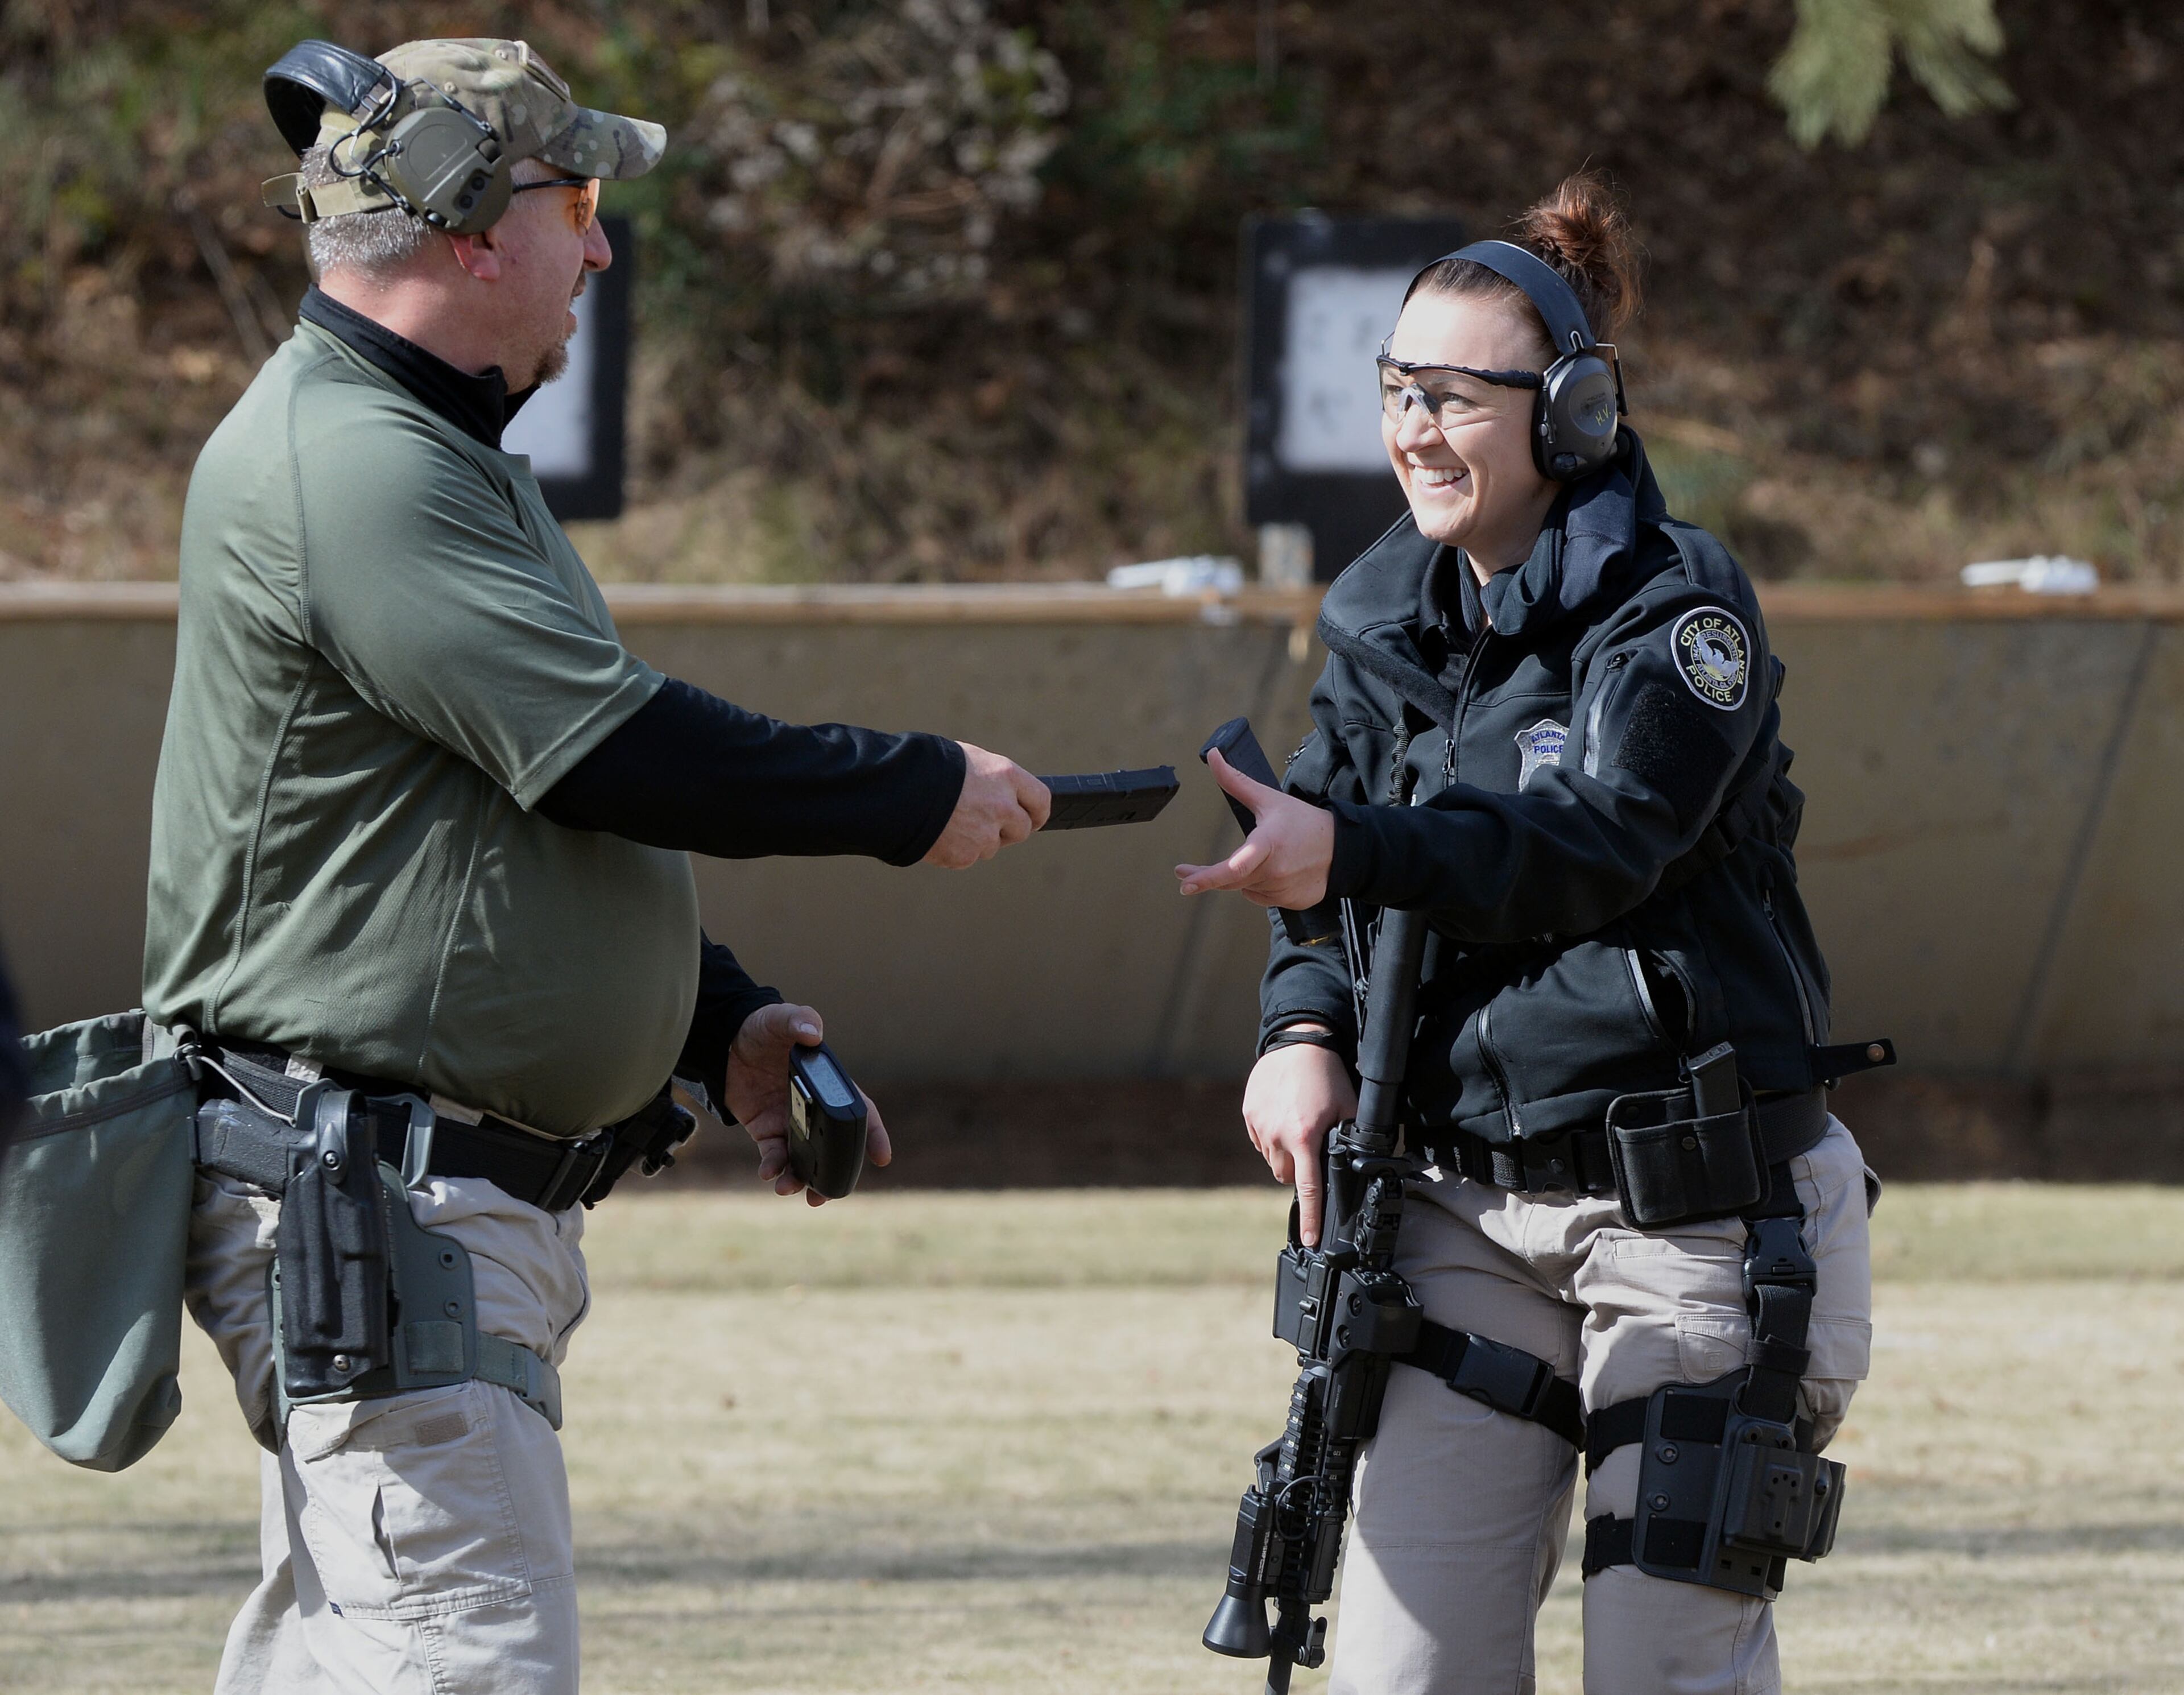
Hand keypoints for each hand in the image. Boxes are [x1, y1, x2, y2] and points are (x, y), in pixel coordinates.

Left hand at [723, 1002, 891, 1205]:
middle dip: (834, 1173)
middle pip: (833, 1147)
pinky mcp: (765, 1130)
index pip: (859, 1113)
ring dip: (800, 1178)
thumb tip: (814, 1035)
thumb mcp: (782, 1018)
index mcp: (828, 1086)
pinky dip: (772, 1166)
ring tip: (791, 1189)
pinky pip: (773, 1154)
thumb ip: (799, 1021)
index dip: (873, 1135)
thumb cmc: (765, 1026)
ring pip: (803, 1158)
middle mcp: (814, 1109)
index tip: (882, 1158)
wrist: (726, 1040)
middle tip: (828, 1195)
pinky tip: (768, 1173)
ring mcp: (791, 1121)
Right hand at [924, 743, 1050, 867]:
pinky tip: (940, 833)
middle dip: (1009, 830)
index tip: (1034, 817)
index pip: (1041, 800)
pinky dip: (957, 850)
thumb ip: (992, 779)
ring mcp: (984, 835)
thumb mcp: (967, 760)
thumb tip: (1003, 793)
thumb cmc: (930, 768)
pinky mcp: (965, 856)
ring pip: (992, 846)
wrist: (897, 791)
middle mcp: (1002, 807)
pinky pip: (968, 857)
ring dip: (979, 839)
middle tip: (989, 824)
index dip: (1038, 812)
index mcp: (1006, 777)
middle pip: (1022, 829)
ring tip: (952, 822)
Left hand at [1175, 748, 1334, 907]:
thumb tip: (1212, 756)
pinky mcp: (1290, 902)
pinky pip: (1261, 897)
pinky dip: (1259, 885)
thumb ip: (1235, 781)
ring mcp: (1282, 890)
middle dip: (1206, 877)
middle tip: (1185, 875)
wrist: (1342, 849)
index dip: (1207, 877)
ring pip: (1245, 888)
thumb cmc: (1303, 822)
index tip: (1184, 881)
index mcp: (1268, 845)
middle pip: (1231, 880)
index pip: (1234, 868)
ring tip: (1262, 858)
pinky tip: (1275, 870)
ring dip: (1243, 876)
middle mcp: (1275, 871)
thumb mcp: (1269, 799)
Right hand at [1243, 1033, 1355, 1246]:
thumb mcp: (1349, 1107)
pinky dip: (1272, 1138)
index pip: (1308, 1187)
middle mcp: (1277, 1135)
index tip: (1310, 1238)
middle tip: (1312, 1151)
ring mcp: (1259, 1126)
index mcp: (1304, 1136)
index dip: (1311, 1216)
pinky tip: (1284, 1117)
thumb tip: (1364, 1165)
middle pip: (1287, 1176)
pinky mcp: (1249, 1115)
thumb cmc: (1326, 1074)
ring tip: (1299, 1127)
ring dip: (1285, 1155)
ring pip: (1272, 1160)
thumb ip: (1354, 1138)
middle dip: (1299, 1172)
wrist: (1296, 1042)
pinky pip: (1260, 1141)